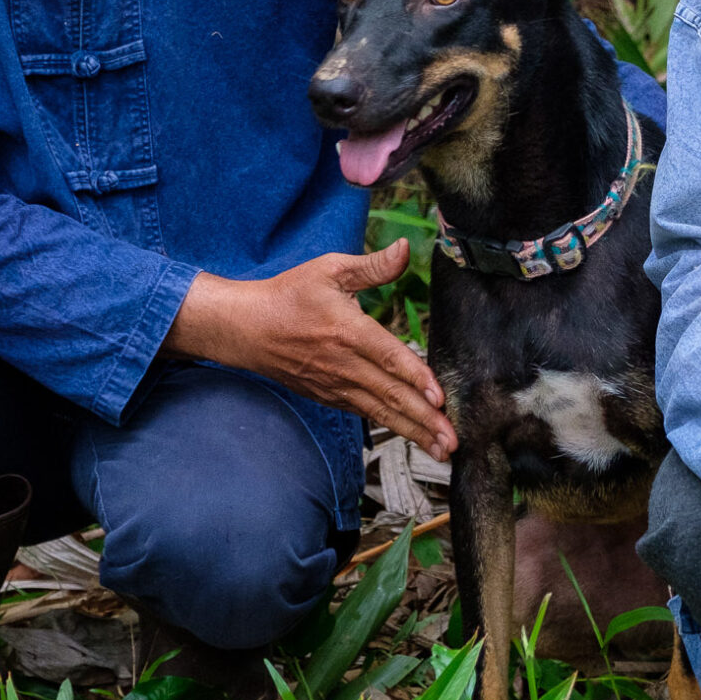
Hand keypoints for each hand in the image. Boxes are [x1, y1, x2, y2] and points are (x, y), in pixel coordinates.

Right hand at [164, 240, 456, 457]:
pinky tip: (412, 437)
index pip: (388, 357)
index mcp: (347, 330)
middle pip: (390, 395)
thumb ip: (372, 266)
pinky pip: (365, 413)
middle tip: (454, 441)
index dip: (415, 377)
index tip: (439, 397)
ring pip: (381, 412)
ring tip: (442, 451)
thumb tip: (404, 248)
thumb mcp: (329, 269)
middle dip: (424, 420)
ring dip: (413, 432)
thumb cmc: (288, 295)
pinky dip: (391, 427)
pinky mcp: (329, 396)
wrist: (246, 328)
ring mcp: (335, 385)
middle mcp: (343, 364)